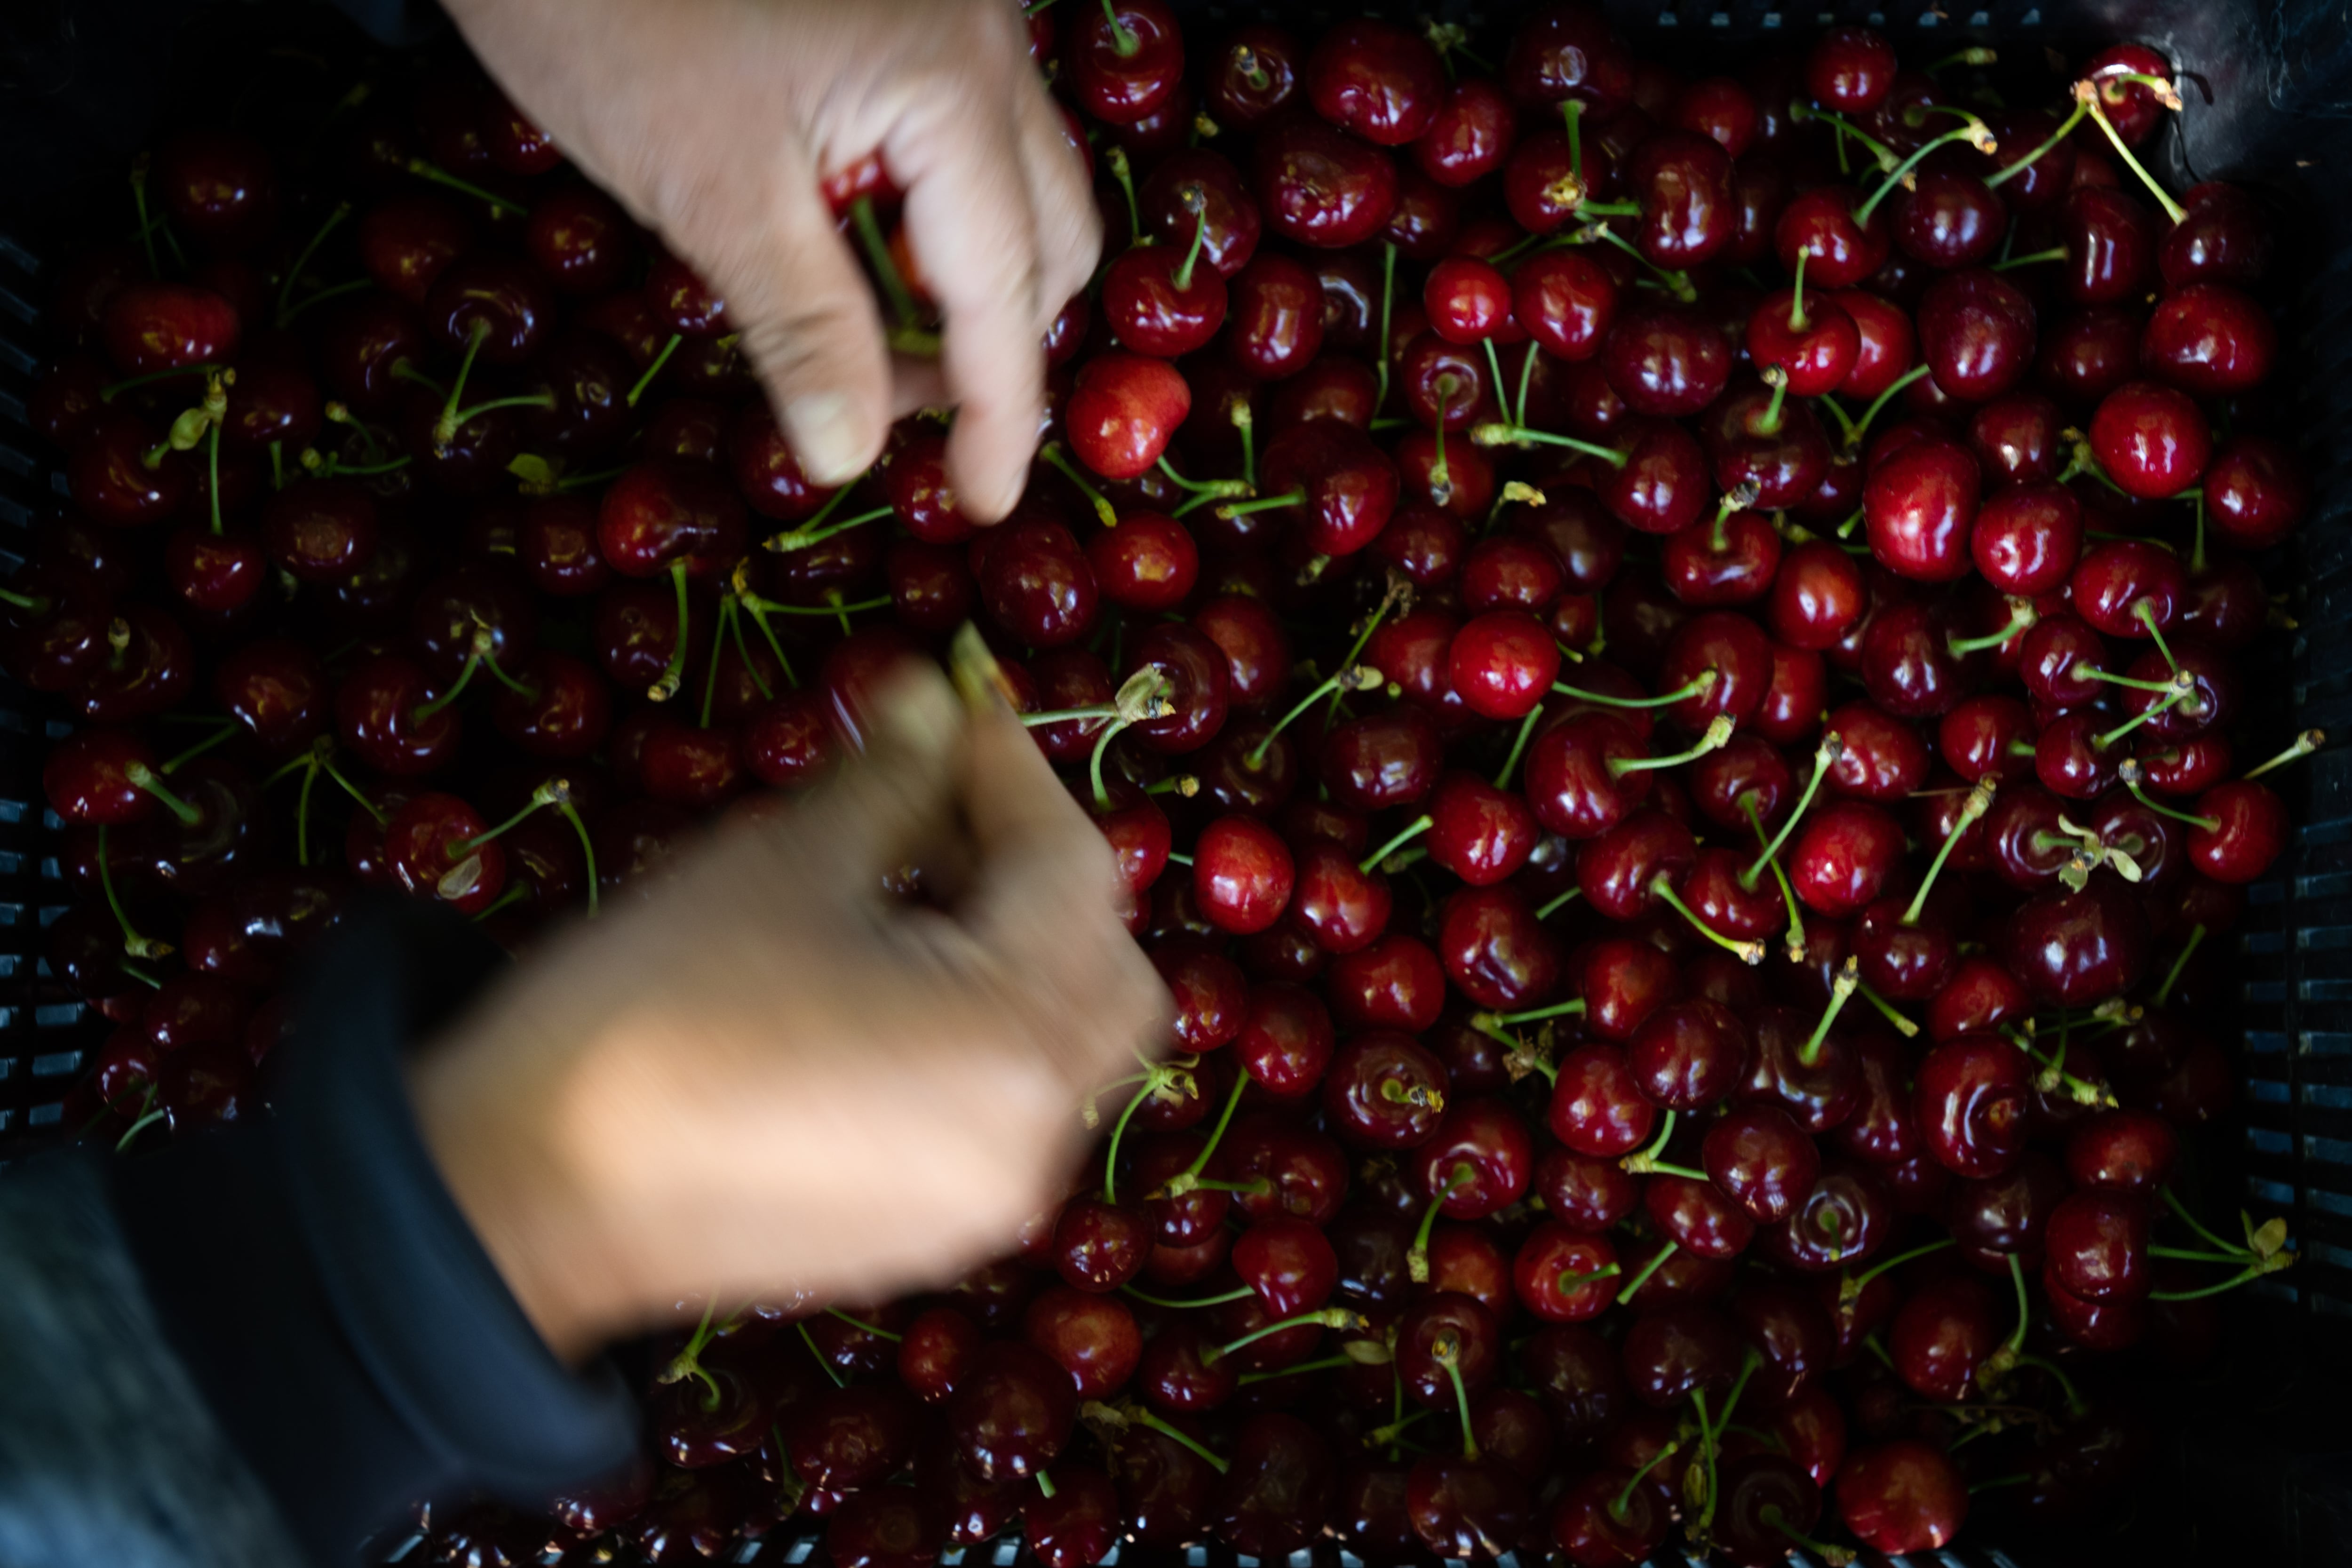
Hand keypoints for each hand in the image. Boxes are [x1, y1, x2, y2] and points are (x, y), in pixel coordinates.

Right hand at [406, 665, 1166, 1361]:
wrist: (523, 1198)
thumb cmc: (652, 1011)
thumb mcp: (783, 865)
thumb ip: (890, 777)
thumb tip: (934, 695)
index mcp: (1016, 1039)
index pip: (1072, 868)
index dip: (1013, 768)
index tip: (953, 702)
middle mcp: (1037, 1135)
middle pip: (1107, 967)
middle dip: (1043, 871)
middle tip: (942, 808)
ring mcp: (992, 1199)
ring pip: (1068, 1044)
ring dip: (1018, 950)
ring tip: (908, 889)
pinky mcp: (935, 1232)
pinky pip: (1008, 1107)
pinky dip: (983, 1030)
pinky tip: (888, 977)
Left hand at [440, 0, 1097, 520]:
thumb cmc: (608, 10)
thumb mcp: (706, 188)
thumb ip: (800, 324)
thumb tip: (849, 457)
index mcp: (951, 86)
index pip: (1004, 289)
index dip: (998, 414)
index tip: (979, 506)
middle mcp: (983, 44)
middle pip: (1046, 236)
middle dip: (990, 343)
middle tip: (895, 411)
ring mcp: (952, 17)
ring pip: (1012, 189)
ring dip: (956, 285)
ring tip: (858, 338)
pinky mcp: (904, 15)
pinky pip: (958, 142)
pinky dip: (922, 220)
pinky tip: (842, 250)